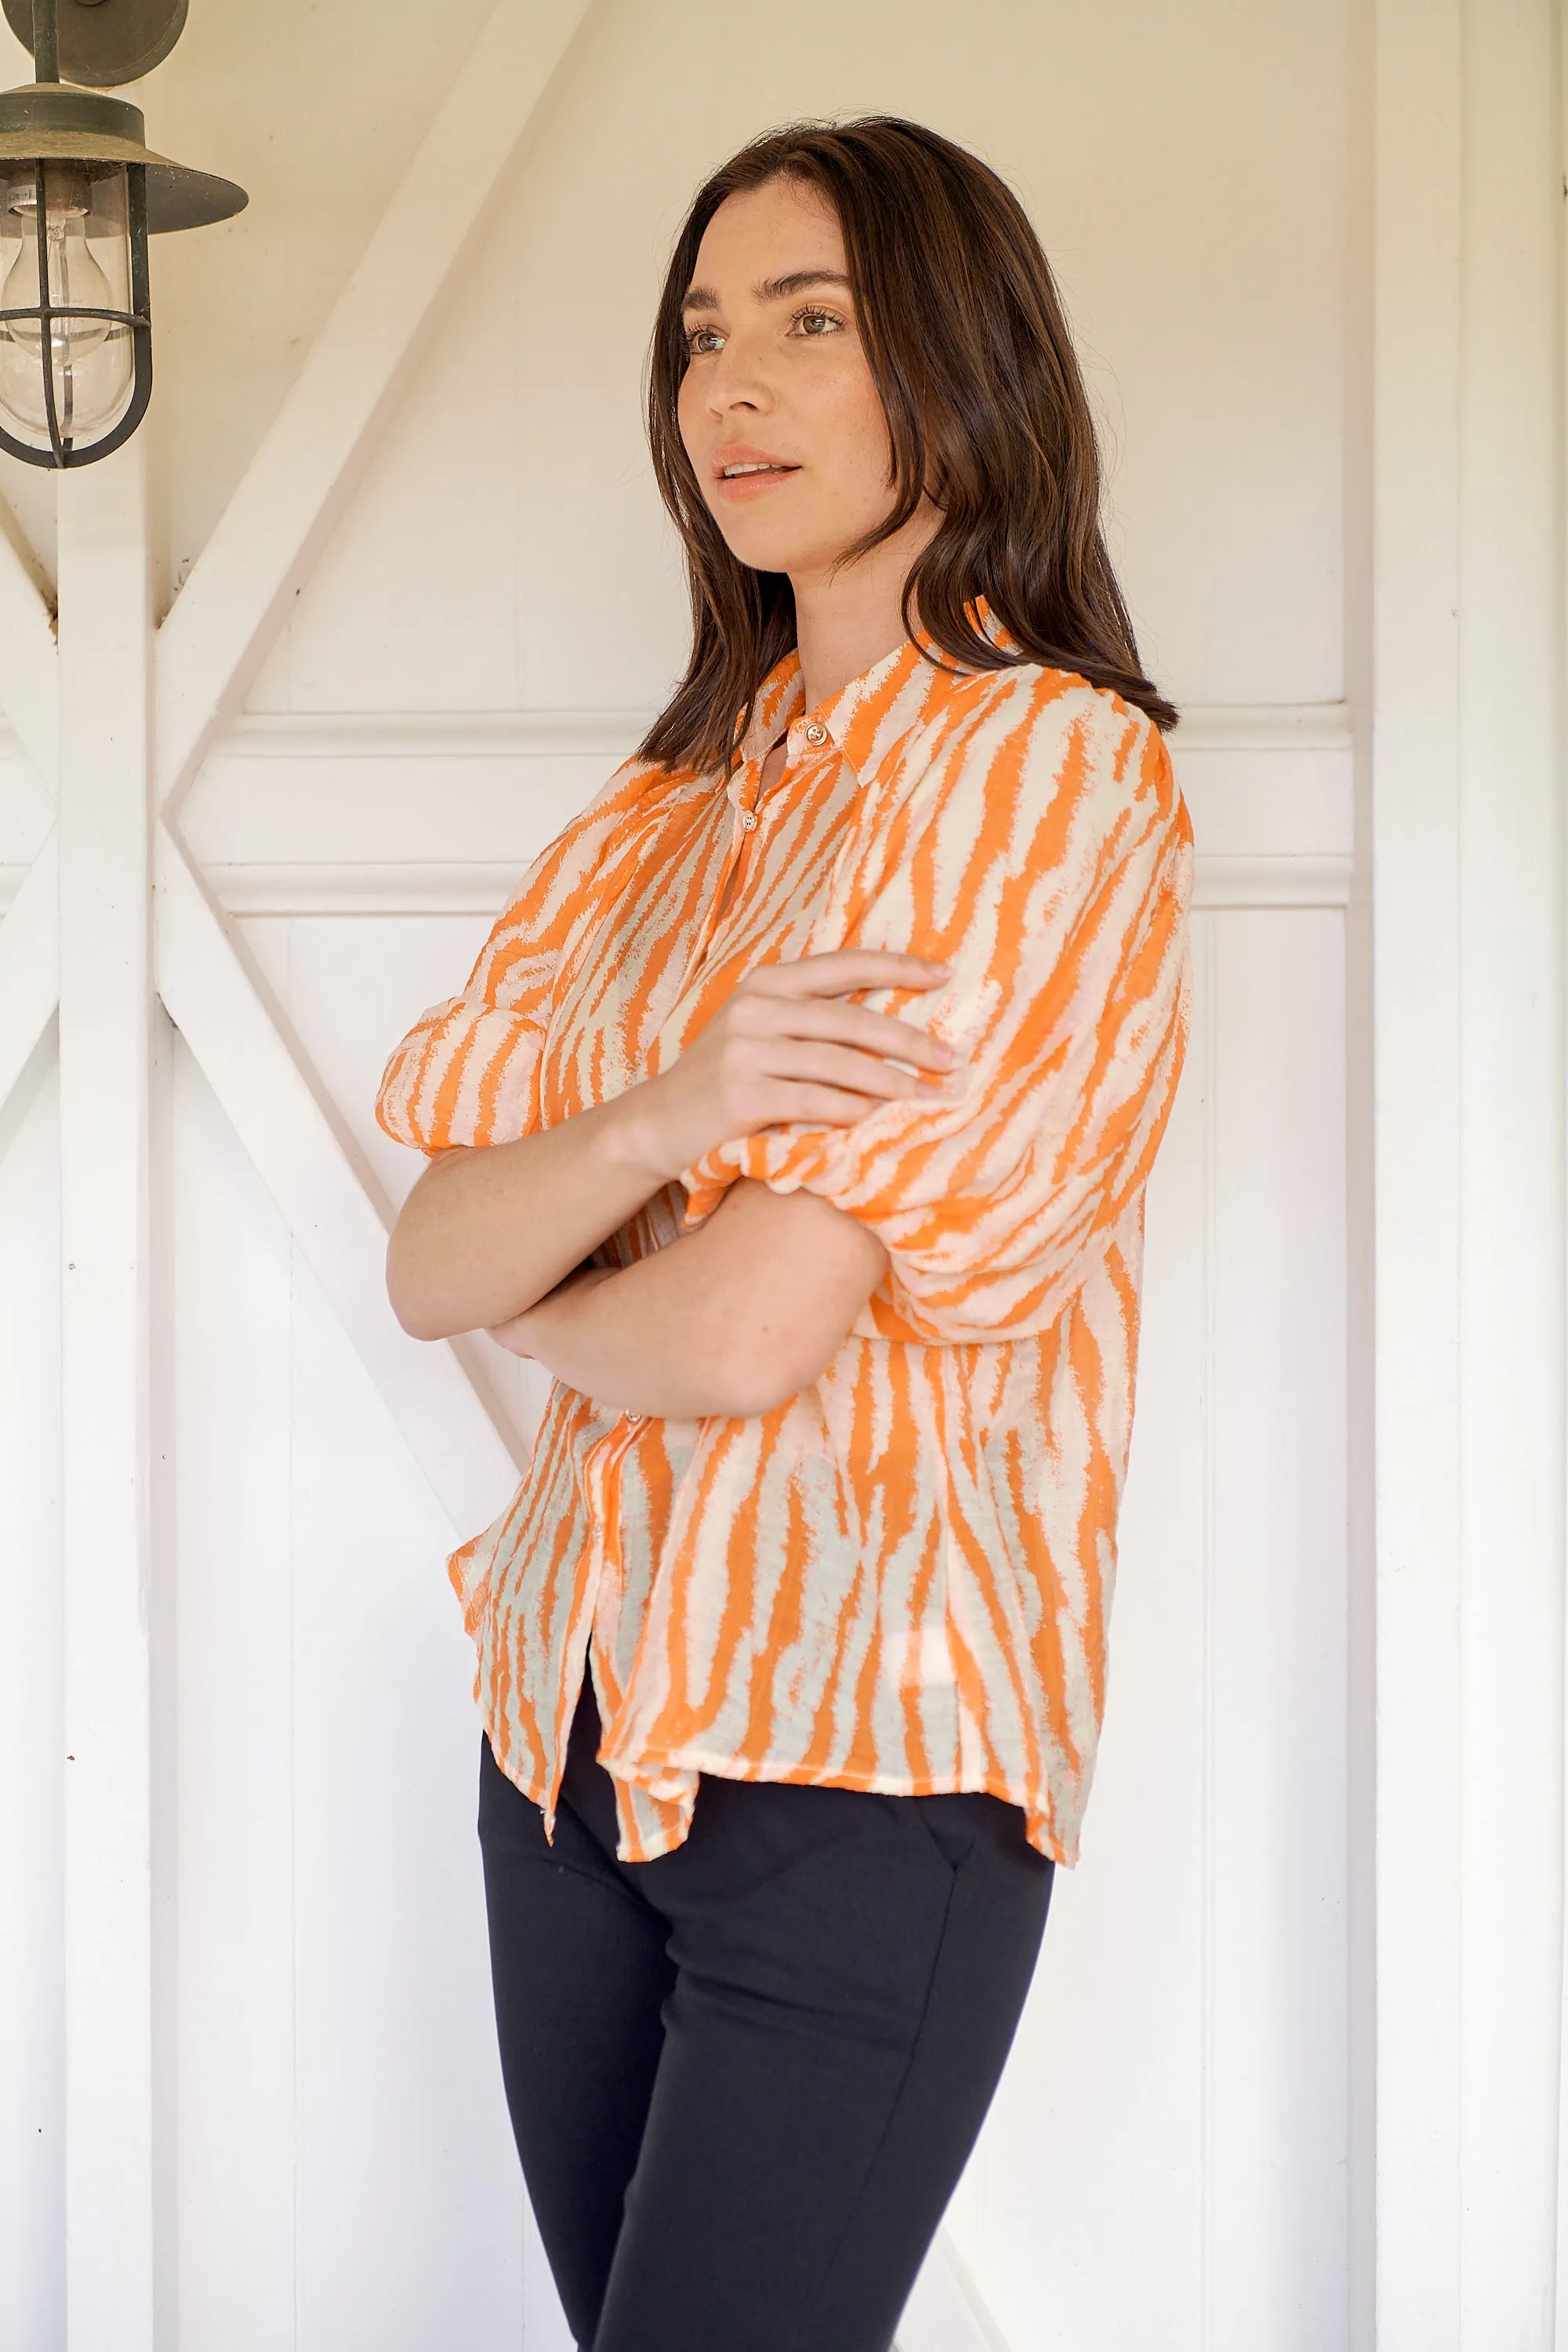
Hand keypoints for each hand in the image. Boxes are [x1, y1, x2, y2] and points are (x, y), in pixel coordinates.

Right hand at [613, 949, 960, 1184]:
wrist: (657, 1123)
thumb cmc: (724, 1079)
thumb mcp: (761, 1032)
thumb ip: (811, 1019)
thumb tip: (893, 1023)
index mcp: (766, 982)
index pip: (844, 965)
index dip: (898, 967)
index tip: (944, 974)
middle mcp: (756, 1007)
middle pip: (851, 1019)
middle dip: (908, 1041)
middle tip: (950, 1060)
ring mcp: (744, 1049)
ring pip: (838, 1063)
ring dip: (891, 1083)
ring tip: (926, 1097)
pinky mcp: (740, 1095)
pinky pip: (813, 1102)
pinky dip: (852, 1113)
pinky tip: (877, 1122)